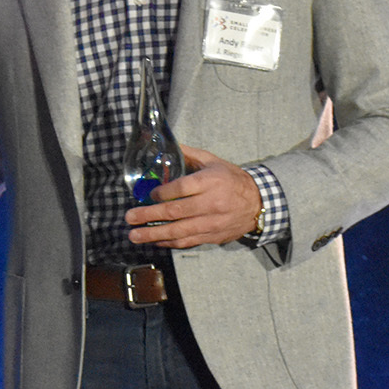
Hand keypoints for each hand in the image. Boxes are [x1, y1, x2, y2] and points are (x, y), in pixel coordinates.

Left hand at [125, 145, 260, 247]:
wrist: (258, 203)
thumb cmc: (232, 179)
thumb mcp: (213, 162)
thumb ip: (190, 155)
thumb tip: (168, 145)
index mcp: (211, 181)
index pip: (183, 188)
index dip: (163, 192)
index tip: (149, 194)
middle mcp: (211, 203)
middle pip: (176, 211)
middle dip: (149, 216)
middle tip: (130, 217)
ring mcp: (212, 223)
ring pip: (179, 231)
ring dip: (154, 234)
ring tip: (135, 235)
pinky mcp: (213, 236)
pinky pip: (188, 242)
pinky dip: (170, 242)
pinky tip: (156, 241)